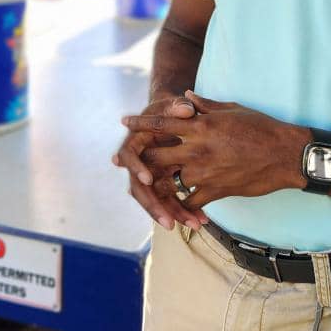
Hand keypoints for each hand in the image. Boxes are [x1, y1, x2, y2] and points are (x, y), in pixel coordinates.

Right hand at [112, 94, 206, 230]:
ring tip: (193, 224)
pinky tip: (201, 219)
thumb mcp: (173, 106)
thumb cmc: (170, 111)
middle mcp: (139, 164)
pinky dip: (185, 210)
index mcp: (136, 143)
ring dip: (174, 214)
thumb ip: (179, 107)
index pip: (130, 157)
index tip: (148, 179)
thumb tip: (185, 108)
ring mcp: (152, 176)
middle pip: (140, 189)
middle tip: (168, 221)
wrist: (175, 119)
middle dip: (155, 206)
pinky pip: (172, 201)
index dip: (137, 168)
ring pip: (158, 200)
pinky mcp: (165, 184)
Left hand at [121, 90, 307, 208]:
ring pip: (169, 182)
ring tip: (148, 187)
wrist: (286, 155)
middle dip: (141, 159)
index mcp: (200, 125)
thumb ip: (205, 105)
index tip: (124, 122)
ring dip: (158, 185)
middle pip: (155, 156)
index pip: (160, 123)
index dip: (140, 123)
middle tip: (130, 161)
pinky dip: (183, 205)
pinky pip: (190, 201)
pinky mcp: (216, 191)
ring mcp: (206, 172)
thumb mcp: (232, 109)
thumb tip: (186, 97)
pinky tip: (179, 207)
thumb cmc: (261, 127)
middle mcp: (198, 149)